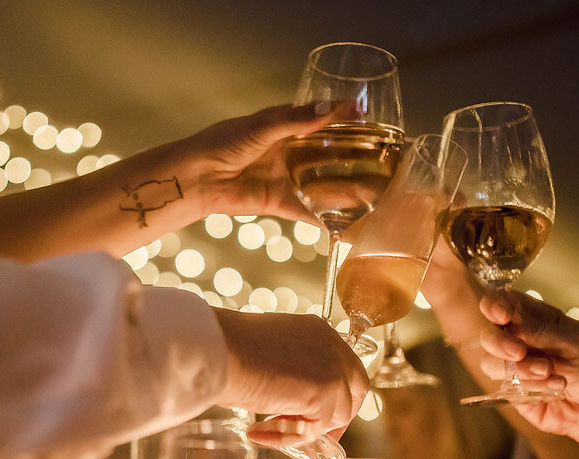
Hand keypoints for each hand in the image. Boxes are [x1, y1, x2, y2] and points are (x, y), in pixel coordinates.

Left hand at [187, 100, 357, 223]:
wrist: (197, 177)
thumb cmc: (222, 144)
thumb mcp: (262, 126)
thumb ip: (296, 121)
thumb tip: (328, 111)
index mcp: (284, 126)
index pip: (320, 119)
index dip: (342, 117)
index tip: (366, 115)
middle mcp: (288, 152)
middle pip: (326, 154)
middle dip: (352, 157)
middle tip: (382, 159)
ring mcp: (285, 178)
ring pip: (321, 184)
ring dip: (344, 190)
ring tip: (374, 193)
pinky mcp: (278, 203)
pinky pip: (305, 211)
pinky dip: (322, 220)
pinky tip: (345, 226)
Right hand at [212, 308, 367, 439]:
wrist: (215, 348)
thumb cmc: (224, 349)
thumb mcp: (266, 356)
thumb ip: (289, 372)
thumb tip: (292, 406)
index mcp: (317, 330)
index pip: (343, 367)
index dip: (333, 395)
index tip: (311, 415)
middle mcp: (331, 344)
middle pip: (355, 389)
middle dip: (335, 417)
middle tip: (306, 434)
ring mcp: (333, 367)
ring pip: (335, 415)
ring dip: (300, 431)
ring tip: (263, 430)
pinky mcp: (326, 391)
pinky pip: (314, 429)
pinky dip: (287, 438)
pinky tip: (258, 432)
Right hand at [478, 290, 578, 458]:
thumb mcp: (578, 342)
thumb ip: (541, 331)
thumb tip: (508, 320)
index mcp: (539, 321)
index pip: (505, 305)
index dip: (494, 306)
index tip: (499, 314)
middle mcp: (523, 344)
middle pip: (489, 335)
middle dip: (499, 342)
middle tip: (519, 351)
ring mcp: (518, 371)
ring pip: (491, 364)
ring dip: (519, 368)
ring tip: (549, 372)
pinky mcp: (517, 396)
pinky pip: (506, 389)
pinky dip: (530, 387)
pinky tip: (556, 388)